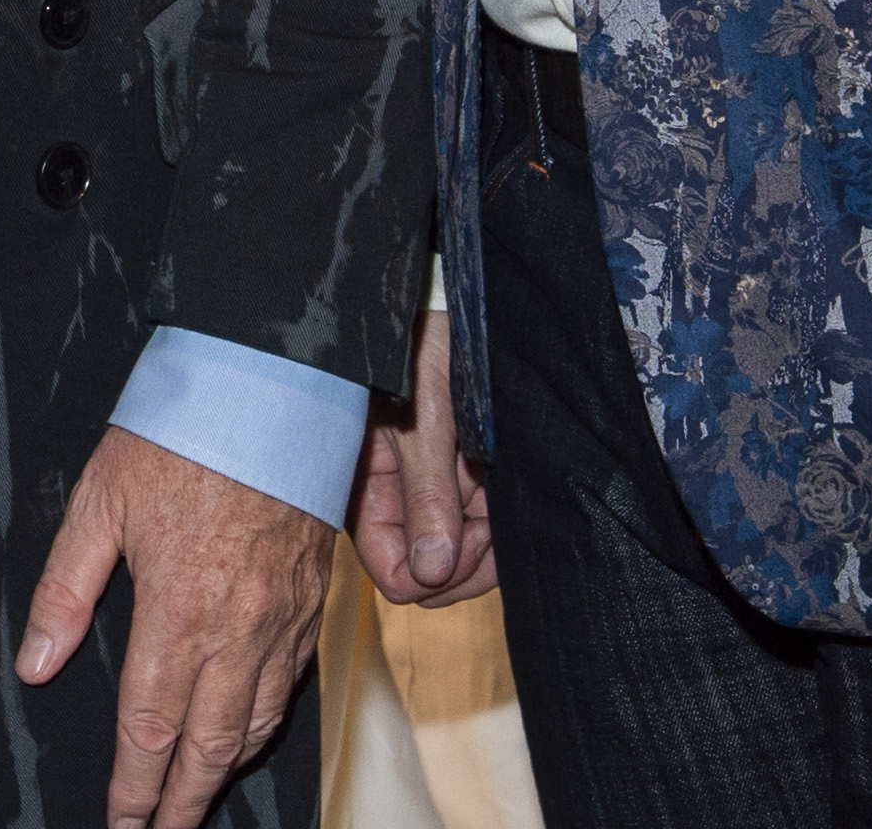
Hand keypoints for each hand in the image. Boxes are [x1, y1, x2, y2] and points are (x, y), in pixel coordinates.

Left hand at [17, 426, 336, 828]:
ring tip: (196, 796)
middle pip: (208, 746)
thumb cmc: (182, 432)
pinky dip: (266, 724)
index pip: (149, 726)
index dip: (133, 787)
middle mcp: (238, 626)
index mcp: (177, 607)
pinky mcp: (314, 600)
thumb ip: (65, 588)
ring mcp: (284, 618)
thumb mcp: (100, 500)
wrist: (272, 385)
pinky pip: (291, 684)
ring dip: (223, 770)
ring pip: (256, 724)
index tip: (121, 822)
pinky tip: (247, 734)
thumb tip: (34, 661)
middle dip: (181, 802)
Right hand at [348, 308, 495, 604]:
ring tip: (503, 485)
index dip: (439, 573)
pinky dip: (495, 511)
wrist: (440, 294)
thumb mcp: (424, 419)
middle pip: (434, 574)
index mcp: (368, 493)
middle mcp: (394, 502)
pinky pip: (476, 520)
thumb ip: (426, 496)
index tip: (473, 534)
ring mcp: (425, 491)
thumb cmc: (418, 344)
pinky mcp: (452, 475)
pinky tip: (503, 477)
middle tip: (499, 517)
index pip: (397, 577)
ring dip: (489, 532)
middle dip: (471, 558)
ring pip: (462, 551)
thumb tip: (432, 574)